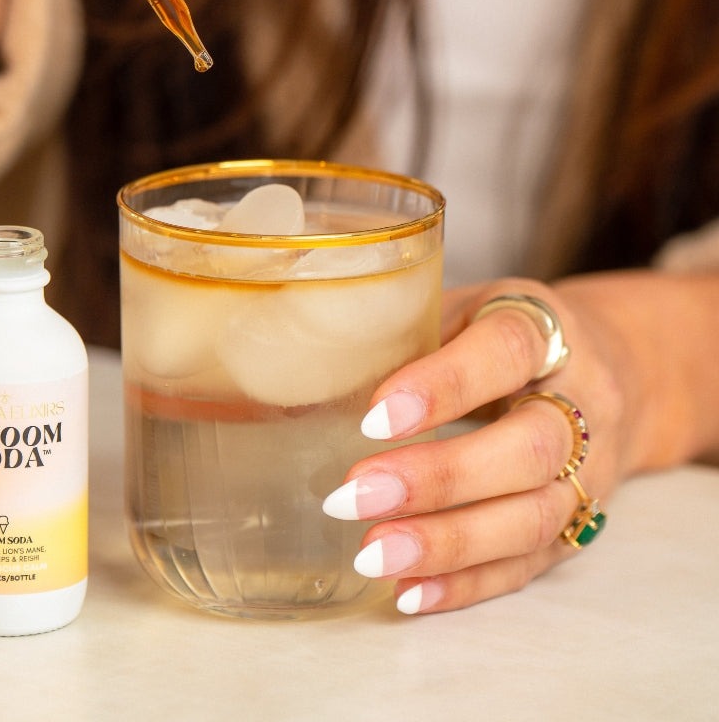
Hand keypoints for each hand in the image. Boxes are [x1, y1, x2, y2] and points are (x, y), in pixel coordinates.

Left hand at [322, 274, 657, 613]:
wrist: (613, 369)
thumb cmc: (499, 335)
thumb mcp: (459, 308)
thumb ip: (398, 332)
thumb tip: (288, 362)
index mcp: (544, 327)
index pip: (505, 351)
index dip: (444, 385)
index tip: (373, 418)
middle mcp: (580, 401)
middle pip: (528, 449)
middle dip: (438, 479)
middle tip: (351, 494)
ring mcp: (587, 472)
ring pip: (532, 517)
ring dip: (447, 543)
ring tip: (370, 552)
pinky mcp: (576, 526)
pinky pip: (528, 566)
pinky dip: (466, 584)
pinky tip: (407, 592)